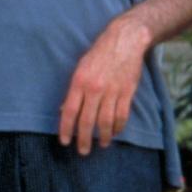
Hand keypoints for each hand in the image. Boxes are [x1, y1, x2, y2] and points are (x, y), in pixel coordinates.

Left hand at [58, 19, 150, 154]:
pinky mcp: (127, 92)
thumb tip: (64, 111)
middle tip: (83, 151)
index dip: (66, 129)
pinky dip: (118, 126)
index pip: (69, 111)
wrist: (125, 40)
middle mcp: (95, 88)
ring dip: (103, 137)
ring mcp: (112, 91)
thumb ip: (74, 90)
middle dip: (84, 139)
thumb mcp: (80, 68)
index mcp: (80, 82)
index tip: (65, 141)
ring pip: (106, 121)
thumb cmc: (99, 54)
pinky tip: (115, 132)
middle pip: (87, 121)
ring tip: (102, 144)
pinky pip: (122, 115)